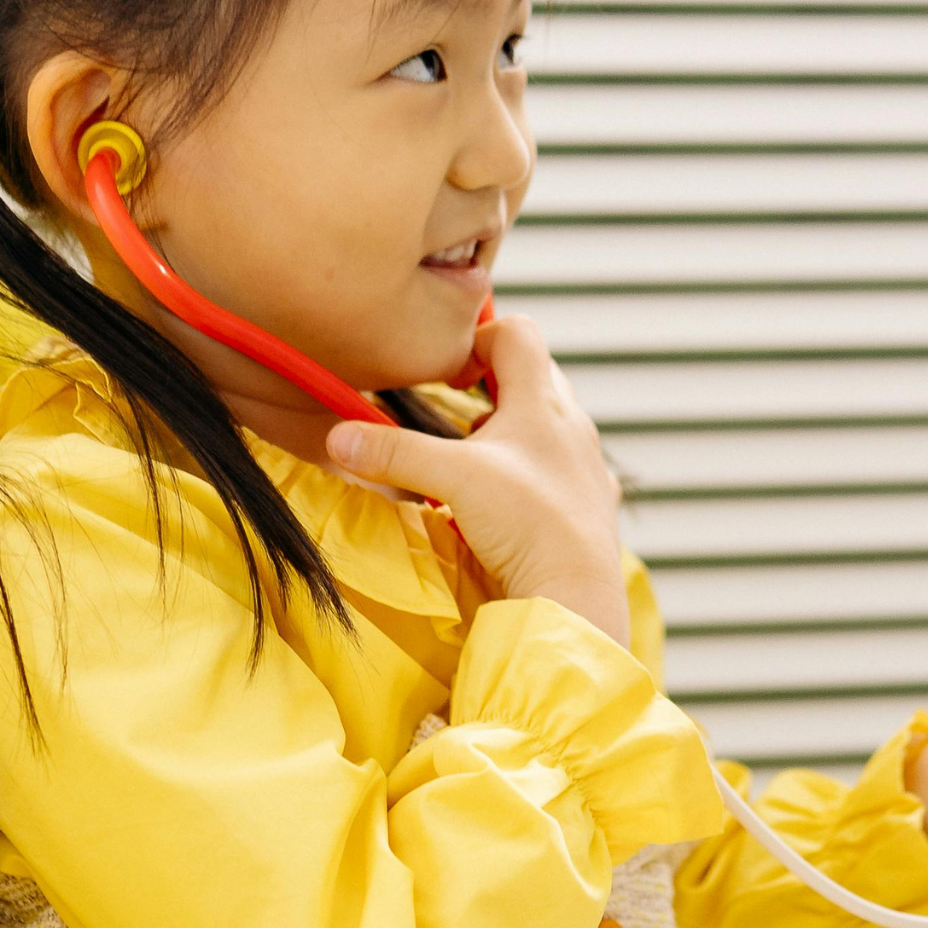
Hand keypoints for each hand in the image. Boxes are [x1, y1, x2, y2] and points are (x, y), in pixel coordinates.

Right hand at [323, 315, 632, 644]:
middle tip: (456, 414)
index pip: (517, 332)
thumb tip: (337, 436)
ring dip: (509, 433)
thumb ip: (394, 452)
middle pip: (533, 375)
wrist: (576, 595)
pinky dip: (529, 475)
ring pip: (546, 426)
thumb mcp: (452, 478)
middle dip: (493, 386)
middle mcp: (572, 426)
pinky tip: (506, 505)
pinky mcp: (590, 505)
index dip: (477, 338)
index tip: (448, 376)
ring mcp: (586, 466)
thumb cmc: (526, 523)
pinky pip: (559, 471)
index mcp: (544, 401)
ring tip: (475, 462)